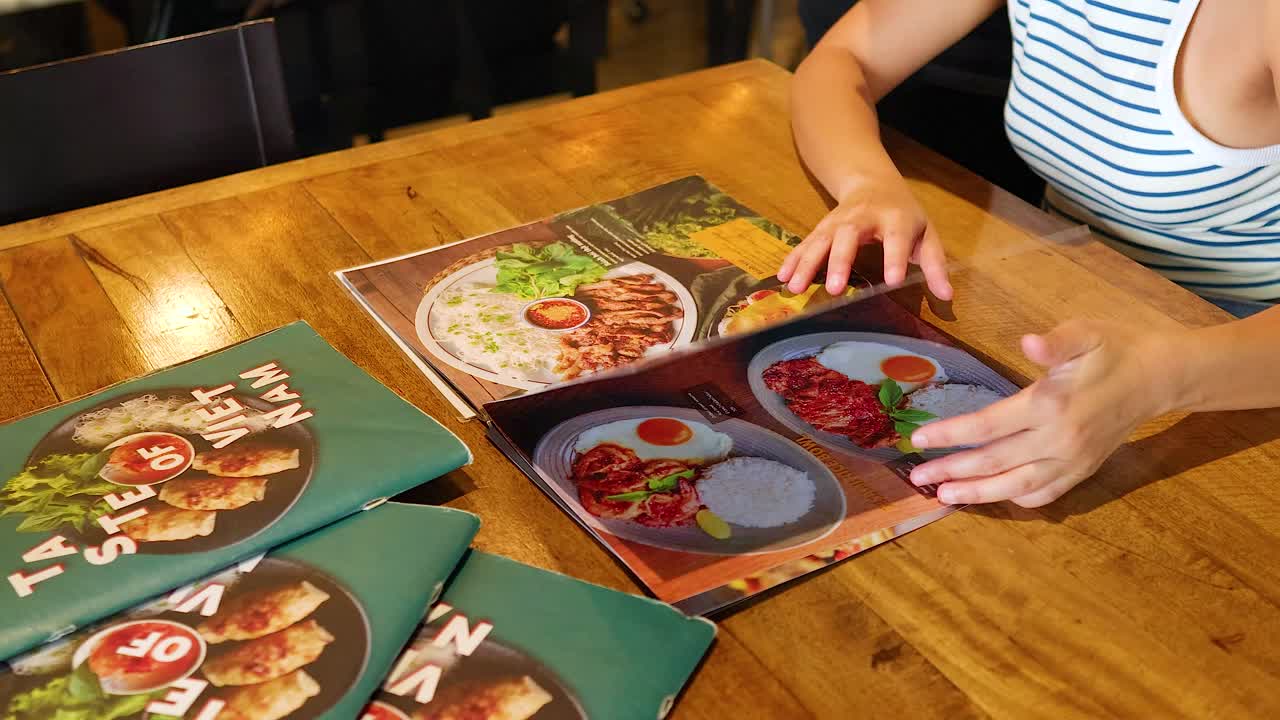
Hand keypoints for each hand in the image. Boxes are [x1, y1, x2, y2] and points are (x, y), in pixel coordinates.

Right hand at [777, 176, 952, 298]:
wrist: (872, 182)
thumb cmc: (903, 215)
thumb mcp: (926, 235)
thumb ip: (934, 266)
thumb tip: (947, 297)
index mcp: (896, 218)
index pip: (896, 238)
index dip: (895, 258)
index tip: (893, 280)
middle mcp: (864, 216)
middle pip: (850, 235)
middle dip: (841, 261)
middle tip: (836, 289)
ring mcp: (839, 220)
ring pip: (821, 239)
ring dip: (808, 263)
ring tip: (797, 288)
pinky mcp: (822, 227)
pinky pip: (806, 243)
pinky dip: (793, 260)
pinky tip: (783, 278)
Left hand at [907, 320, 1179, 506]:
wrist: (1161, 376)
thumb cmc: (1116, 348)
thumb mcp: (1086, 332)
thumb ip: (1055, 342)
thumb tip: (1028, 342)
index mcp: (1050, 405)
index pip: (986, 427)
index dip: (949, 435)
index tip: (918, 440)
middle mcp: (1058, 440)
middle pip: (994, 462)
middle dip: (952, 471)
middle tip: (917, 477)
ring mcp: (1072, 460)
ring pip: (1016, 486)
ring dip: (977, 494)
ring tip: (944, 497)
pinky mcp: (1084, 470)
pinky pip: (1045, 493)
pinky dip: (1016, 499)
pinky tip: (993, 497)